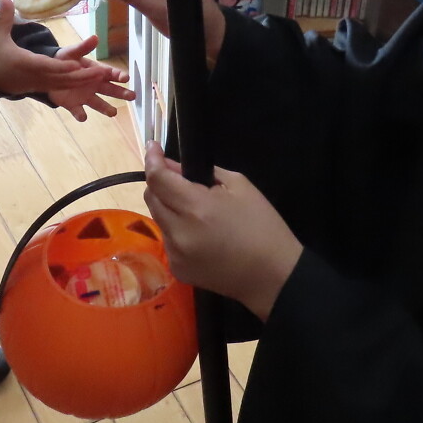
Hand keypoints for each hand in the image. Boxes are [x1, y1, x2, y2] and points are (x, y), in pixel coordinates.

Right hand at [0, 0, 95, 94]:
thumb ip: (4, 16)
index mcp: (25, 63)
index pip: (47, 66)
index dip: (63, 67)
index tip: (78, 66)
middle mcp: (34, 77)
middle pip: (62, 79)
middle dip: (83, 77)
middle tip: (104, 73)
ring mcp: (37, 85)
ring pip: (63, 86)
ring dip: (83, 82)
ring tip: (103, 77)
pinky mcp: (37, 88)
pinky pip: (59, 89)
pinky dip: (74, 86)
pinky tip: (88, 82)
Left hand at [46, 34, 134, 120]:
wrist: (49, 72)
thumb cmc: (64, 60)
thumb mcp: (72, 52)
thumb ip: (83, 47)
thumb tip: (95, 37)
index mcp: (96, 72)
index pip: (111, 74)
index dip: (119, 76)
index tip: (126, 78)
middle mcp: (94, 86)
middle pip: (111, 90)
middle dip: (122, 93)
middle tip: (132, 96)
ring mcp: (85, 96)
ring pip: (99, 104)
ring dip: (106, 108)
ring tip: (113, 113)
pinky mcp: (74, 104)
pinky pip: (78, 111)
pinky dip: (81, 115)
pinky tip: (83, 116)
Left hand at [143, 143, 301, 318]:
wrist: (272, 275)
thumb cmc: (262, 226)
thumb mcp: (240, 186)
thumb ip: (203, 173)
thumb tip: (174, 167)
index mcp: (196, 208)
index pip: (158, 179)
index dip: (152, 160)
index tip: (152, 147)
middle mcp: (178, 232)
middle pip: (151, 198)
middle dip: (160, 183)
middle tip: (179, 179)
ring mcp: (175, 254)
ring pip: (158, 219)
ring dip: (169, 208)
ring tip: (196, 210)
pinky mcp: (177, 269)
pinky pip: (168, 240)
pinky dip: (177, 231)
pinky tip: (200, 234)